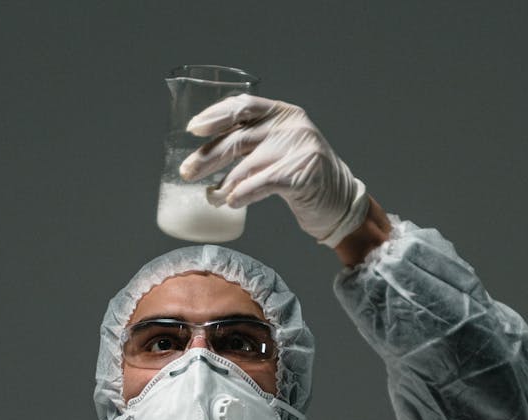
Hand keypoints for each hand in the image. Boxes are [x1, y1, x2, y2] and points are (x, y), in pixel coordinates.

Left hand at [179, 94, 369, 247]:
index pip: (243, 106)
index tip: (193, 129)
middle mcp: (292, 126)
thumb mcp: (281, 151)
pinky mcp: (303, 174)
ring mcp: (300, 148)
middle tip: (187, 172)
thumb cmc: (305, 181)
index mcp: (284, 114)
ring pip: (247, 165)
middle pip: (239, 137)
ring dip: (224, 184)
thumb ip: (254, 146)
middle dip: (208, 156)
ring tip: (212, 197)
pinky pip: (262, 183)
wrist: (341, 204)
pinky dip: (242, 194)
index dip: (215, 115)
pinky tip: (231, 202)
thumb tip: (208, 158)